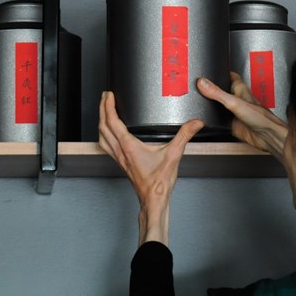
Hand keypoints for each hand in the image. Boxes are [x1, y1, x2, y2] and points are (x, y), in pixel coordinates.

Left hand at [98, 91, 203, 245]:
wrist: (153, 200)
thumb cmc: (159, 183)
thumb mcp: (174, 155)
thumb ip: (185, 136)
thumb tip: (195, 123)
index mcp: (129, 146)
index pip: (113, 121)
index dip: (109, 106)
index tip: (109, 95)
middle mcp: (121, 151)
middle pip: (103, 126)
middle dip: (102, 109)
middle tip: (105, 97)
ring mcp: (119, 158)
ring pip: (102, 136)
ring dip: (101, 122)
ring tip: (104, 111)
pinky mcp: (122, 163)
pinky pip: (106, 146)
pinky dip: (104, 135)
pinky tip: (109, 134)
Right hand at [196, 73, 288, 160]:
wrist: (267, 137)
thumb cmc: (261, 118)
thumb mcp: (234, 102)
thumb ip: (217, 93)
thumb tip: (203, 82)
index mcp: (240, 90)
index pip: (231, 77)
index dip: (223, 72)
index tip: (213, 69)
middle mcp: (238, 100)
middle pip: (224, 91)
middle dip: (214, 89)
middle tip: (202, 85)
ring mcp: (235, 112)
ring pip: (222, 105)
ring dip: (213, 104)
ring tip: (201, 100)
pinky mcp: (233, 124)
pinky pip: (220, 120)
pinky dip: (214, 119)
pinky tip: (208, 119)